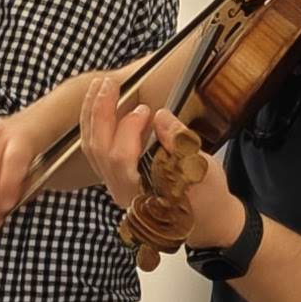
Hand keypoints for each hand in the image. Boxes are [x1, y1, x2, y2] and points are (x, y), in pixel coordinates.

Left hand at [74, 86, 244, 250]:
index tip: (146, 110)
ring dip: (93, 115)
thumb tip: (161, 116)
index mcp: (142, 195)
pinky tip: (100, 105)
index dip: (129, 129)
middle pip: (99, 150)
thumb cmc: (208, 197)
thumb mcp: (203, 170)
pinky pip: (96, 149)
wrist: (208, 217)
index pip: (121, 159)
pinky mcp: (116, 176)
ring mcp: (116, 185)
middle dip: (101, 113)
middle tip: (109, 84)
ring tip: (99, 87)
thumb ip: (180, 143)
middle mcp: (122, 192)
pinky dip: (95, 124)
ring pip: (92, 149)